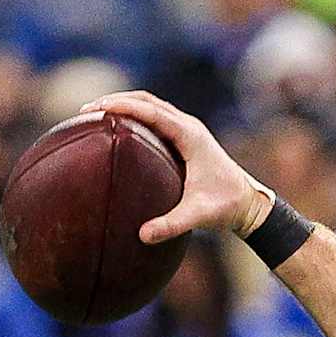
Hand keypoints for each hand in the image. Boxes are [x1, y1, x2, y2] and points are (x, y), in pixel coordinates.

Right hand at [81, 90, 272, 243]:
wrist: (249, 203)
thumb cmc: (226, 207)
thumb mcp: (199, 216)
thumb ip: (172, 225)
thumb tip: (143, 235)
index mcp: (191, 137)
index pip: (153, 112)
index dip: (124, 106)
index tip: (98, 107)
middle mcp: (189, 127)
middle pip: (148, 101)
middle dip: (117, 101)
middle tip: (86, 110)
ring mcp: (187, 130)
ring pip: (151, 106)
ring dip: (124, 104)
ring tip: (93, 114)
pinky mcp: (185, 137)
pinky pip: (156, 118)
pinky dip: (134, 115)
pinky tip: (116, 129)